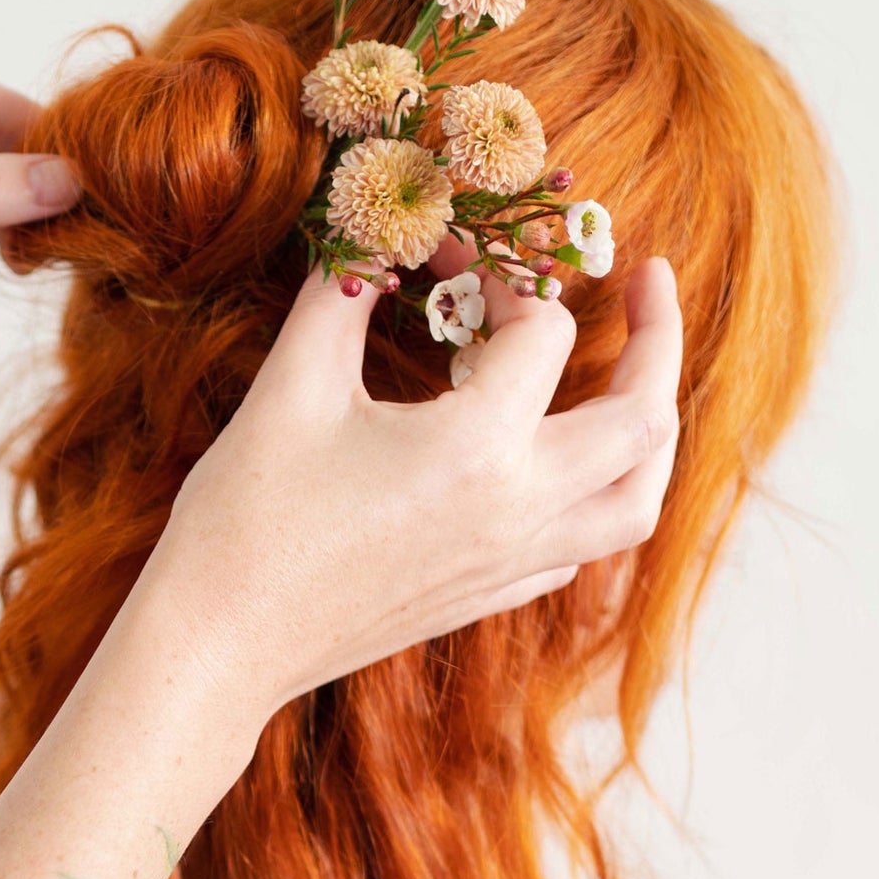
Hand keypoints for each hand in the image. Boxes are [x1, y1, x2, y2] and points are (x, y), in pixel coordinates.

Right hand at [139, 259, 682, 720]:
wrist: (221, 642)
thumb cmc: (246, 517)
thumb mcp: (292, 386)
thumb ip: (343, 294)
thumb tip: (376, 235)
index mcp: (477, 449)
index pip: (544, 331)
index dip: (501, 273)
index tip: (447, 255)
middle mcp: (518, 511)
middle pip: (644, 419)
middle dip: (656, 338)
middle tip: (646, 280)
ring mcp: (512, 564)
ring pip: (638, 501)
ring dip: (653, 433)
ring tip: (639, 383)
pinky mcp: (490, 597)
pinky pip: (583, 548)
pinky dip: (596, 496)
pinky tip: (563, 466)